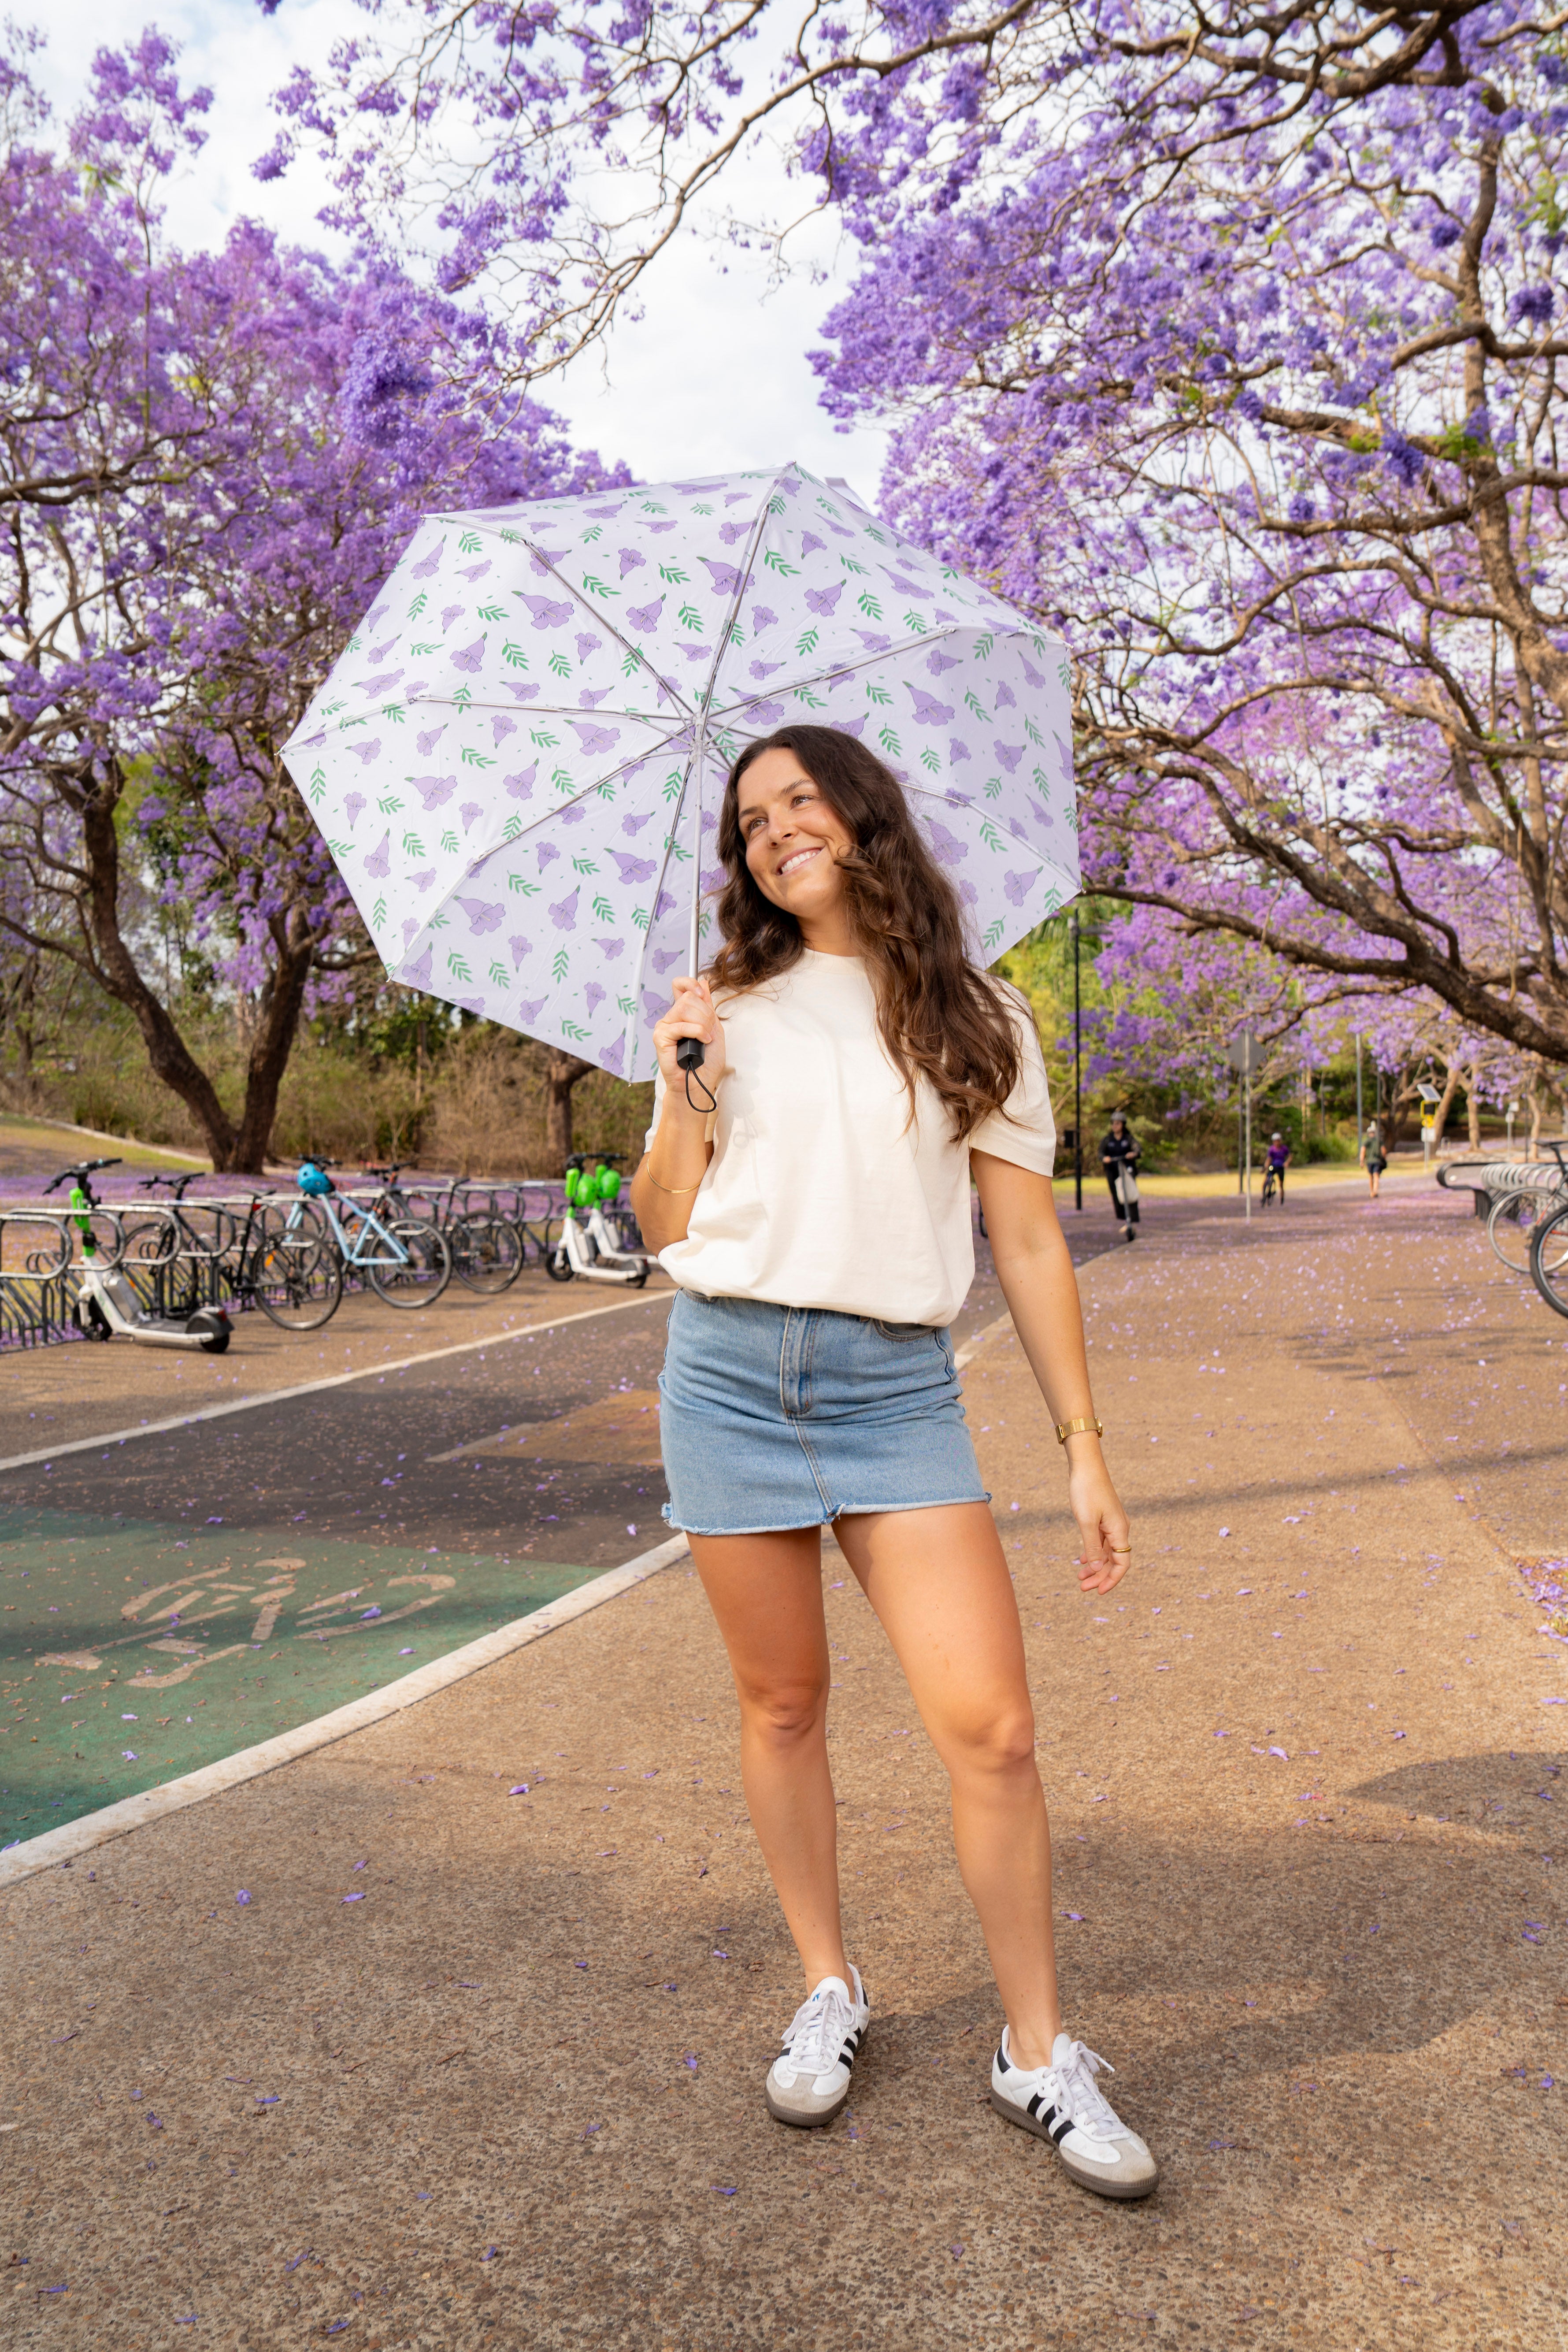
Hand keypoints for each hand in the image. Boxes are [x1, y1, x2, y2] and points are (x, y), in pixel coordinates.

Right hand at [652, 975, 726, 1099]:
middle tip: (708, 1032)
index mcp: (683, 1014)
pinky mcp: (660, 1037)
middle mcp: (672, 1017)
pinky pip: (680, 1025)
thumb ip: (707, 1005)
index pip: (679, 986)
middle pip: (688, 998)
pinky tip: (701, 1042)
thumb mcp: (714, 1028)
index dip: (689, 983)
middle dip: (706, 1014)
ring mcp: (664, 1027)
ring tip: (704, 1039)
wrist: (700, 1082)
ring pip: (684, 1008)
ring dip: (702, 1024)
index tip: (701, 993)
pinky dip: (696, 1032)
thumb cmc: (707, 1061)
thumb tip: (703, 981)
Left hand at [1067, 1449, 1131, 1595]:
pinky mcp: (1104, 1519)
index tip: (1099, 1591)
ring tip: (1080, 1578)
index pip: (1122, 1563)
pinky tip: (1083, 1561)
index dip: (1112, 1579)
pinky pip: (1102, 1542)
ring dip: (1095, 1567)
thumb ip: (1093, 1547)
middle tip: (1083, 1588)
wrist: (1086, 1466)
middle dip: (1100, 1576)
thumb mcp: (1086, 1522)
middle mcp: (1119, 1529)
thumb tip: (1099, 1570)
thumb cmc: (1086, 1491)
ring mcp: (1112, 1524)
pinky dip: (1093, 1553)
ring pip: (1107, 1552)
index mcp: (1119, 1530)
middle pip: (1114, 1560)